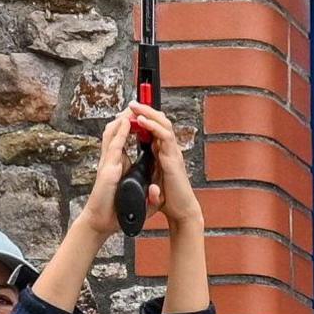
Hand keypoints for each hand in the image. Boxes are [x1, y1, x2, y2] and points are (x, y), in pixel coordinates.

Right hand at [71, 106, 142, 246]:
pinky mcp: (108, 169)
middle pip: (116, 130)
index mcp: (117, 164)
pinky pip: (114, 146)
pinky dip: (120, 132)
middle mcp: (111, 160)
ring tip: (133, 107)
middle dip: (126, 116)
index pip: (123, 139)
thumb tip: (155, 188)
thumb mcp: (137, 197)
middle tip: (137, 104)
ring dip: (123, 118)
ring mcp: (107, 163)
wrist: (102, 222)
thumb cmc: (117, 211)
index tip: (142, 116)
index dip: (131, 126)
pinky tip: (128, 122)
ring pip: (112, 133)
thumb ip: (147, 192)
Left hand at [123, 102, 202, 233]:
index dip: (145, 118)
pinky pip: (164, 136)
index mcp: (163, 153)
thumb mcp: (153, 179)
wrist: (181, 211)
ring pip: (163, 124)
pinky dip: (153, 125)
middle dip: (146, 109)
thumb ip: (149, 169)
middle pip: (160, 121)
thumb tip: (142, 164)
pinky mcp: (173, 159)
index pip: (155, 129)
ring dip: (149, 113)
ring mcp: (173, 153)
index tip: (132, 111)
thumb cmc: (169, 198)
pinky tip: (141, 120)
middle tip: (133, 102)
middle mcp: (169, 150)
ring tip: (135, 106)